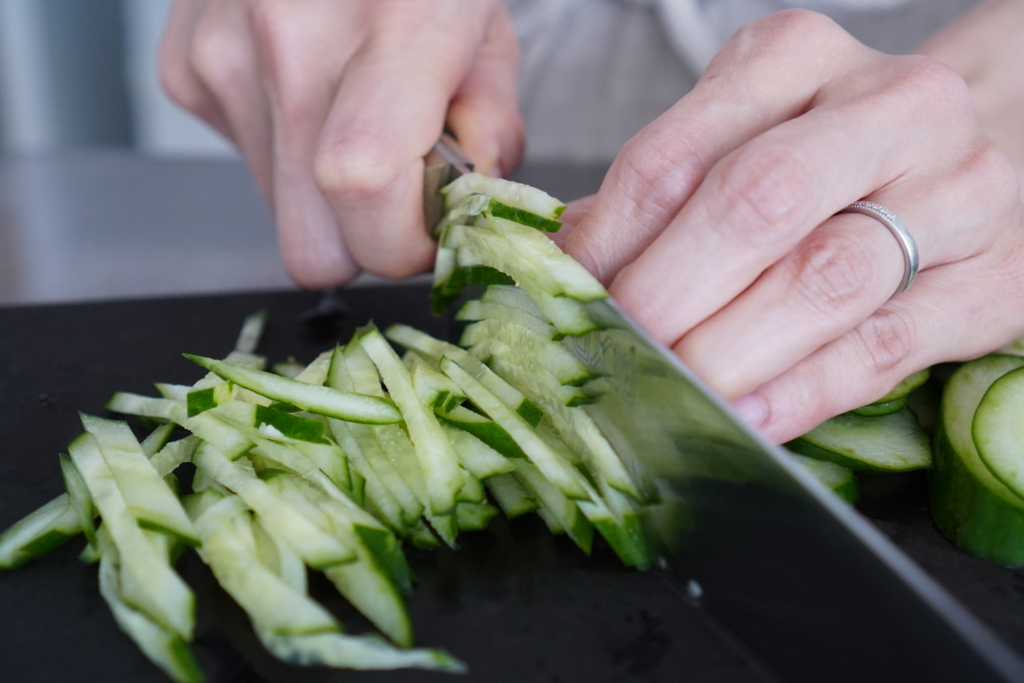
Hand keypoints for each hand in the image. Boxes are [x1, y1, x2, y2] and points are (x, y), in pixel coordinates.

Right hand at [159, 0, 523, 287]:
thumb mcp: (486, 29)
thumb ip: (489, 126)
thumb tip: (461, 202)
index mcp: (392, 30)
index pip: (365, 193)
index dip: (401, 242)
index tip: (427, 229)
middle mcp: (289, 45)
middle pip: (312, 246)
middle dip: (363, 239)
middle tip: (395, 185)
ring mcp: (222, 58)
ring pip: (280, 213)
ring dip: (322, 192)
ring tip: (349, 111)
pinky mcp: (184, 70)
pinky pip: (248, 163)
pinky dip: (285, 148)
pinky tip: (305, 88)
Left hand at [561, 9, 1023, 442]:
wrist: (987, 154)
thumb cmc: (836, 156)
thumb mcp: (743, 137)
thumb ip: (661, 195)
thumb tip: (563, 267)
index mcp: (795, 58)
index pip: (674, 156)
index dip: (608, 243)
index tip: (565, 303)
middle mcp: (888, 107)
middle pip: (754, 203)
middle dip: (667, 293)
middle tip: (612, 353)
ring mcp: (958, 192)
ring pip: (823, 279)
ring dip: (727, 350)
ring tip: (665, 392)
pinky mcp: (993, 282)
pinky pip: (883, 348)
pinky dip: (802, 391)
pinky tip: (746, 420)